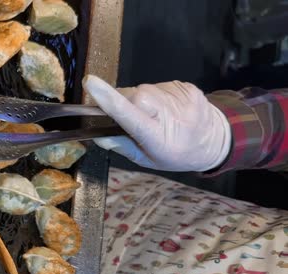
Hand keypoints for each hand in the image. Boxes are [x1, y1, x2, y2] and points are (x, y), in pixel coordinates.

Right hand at [83, 75, 231, 171]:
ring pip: (145, 89)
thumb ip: (121, 146)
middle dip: (124, 99)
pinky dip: (155, 96)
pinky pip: (159, 86)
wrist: (215, 140)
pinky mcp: (187, 86)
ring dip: (140, 99)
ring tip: (153, 114)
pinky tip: (166, 108)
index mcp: (158, 138)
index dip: (109, 98)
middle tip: (128, 115)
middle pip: (135, 94)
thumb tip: (97, 135)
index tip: (90, 82)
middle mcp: (171, 115)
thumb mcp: (147, 160)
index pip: (129, 114)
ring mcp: (182, 98)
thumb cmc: (175, 154)